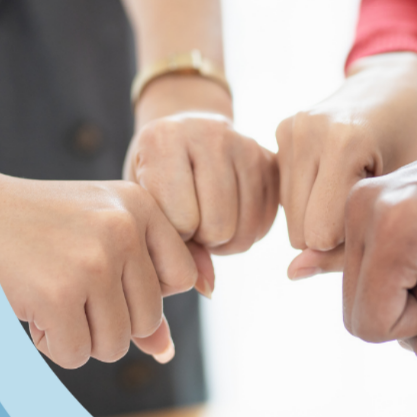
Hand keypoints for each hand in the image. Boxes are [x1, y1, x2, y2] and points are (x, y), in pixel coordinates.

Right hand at [0, 164, 207, 369]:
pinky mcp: (58, 294)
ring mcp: (93, 261)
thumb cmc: (36, 229)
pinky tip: (32, 309)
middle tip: (68, 288)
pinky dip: (51, 345)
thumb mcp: (97, 240)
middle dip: (107, 322)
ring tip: (49, 297)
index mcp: (140, 205)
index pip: (182, 279)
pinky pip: (76, 354)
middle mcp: (123, 228)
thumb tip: (165, 351)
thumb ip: (139, 288)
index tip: (106, 276)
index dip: (145, 293)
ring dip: (78, 336)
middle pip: (148, 320)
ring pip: (115, 344)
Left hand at [126, 74, 278, 255]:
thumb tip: (208, 288)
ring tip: (207, 221)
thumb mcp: (144, 202)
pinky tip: (228, 216)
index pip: (180, 219)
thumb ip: (168, 243)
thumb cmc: (153, 172)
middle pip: (218, 226)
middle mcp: (210, 134)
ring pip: (245, 229)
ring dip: (224, 240)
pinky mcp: (271, 160)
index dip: (173, 233)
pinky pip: (265, 223)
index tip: (167, 220)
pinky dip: (246, 233)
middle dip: (202, 238)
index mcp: (164, 140)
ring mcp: (246, 144)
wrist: (181, 129)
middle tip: (190, 224)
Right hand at [276, 53, 416, 270]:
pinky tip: (334, 180)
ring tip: (351, 190)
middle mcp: (308, 132)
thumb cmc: (412, 143)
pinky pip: (285, 195)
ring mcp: (290, 128)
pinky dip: (309, 198)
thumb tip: (291, 273)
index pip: (322, 234)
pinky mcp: (281, 130)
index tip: (381, 219)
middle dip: (331, 234)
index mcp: (345, 142)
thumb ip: (346, 243)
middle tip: (367, 208)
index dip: (352, 240)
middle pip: (300, 230)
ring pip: (289, 215)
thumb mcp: (395, 195)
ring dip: (318, 216)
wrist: (400, 86)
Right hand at [335, 116, 416, 371]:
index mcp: (389, 229)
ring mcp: (356, 201)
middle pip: (358, 311)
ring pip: (362, 293)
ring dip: (408, 292)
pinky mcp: (362, 201)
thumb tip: (397, 342)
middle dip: (412, 308)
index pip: (370, 326)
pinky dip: (403, 272)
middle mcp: (359, 208)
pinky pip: (368, 269)